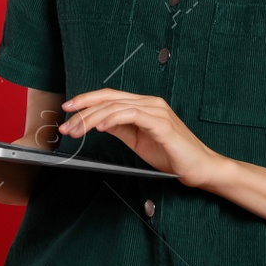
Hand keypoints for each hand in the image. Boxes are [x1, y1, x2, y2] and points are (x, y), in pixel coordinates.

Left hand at [59, 89, 229, 188]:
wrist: (200, 168)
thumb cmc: (172, 155)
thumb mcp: (137, 140)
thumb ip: (120, 127)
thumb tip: (96, 121)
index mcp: (143, 105)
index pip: (109, 97)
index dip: (86, 101)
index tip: (67, 111)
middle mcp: (150, 103)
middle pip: (108, 98)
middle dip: (82, 110)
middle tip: (66, 125)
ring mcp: (157, 111)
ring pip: (116, 106)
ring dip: (91, 118)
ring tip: (77, 130)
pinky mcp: (162, 124)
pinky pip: (132, 115)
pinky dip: (113, 119)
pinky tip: (100, 127)